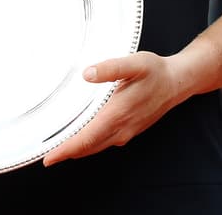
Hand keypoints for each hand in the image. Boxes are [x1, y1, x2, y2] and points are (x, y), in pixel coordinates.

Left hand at [41, 52, 186, 166]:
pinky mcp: (129, 130)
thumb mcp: (134, 63)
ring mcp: (126, 131)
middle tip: (44, 155)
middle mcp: (121, 127)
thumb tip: (87, 74)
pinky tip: (80, 138)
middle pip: (88, 147)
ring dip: (76, 150)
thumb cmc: (156, 72)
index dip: (66, 149)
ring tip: (56, 149)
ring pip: (96, 146)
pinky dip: (88, 144)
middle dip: (65, 152)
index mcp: (118, 113)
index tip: (49, 157)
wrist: (177, 83)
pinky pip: (104, 142)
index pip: (87, 138)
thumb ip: (110, 68)